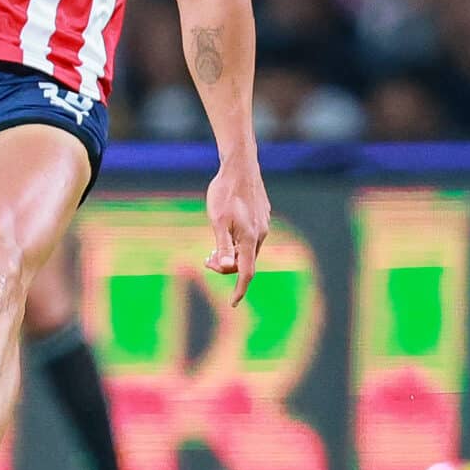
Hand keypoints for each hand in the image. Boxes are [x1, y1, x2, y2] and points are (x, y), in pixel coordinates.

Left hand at [204, 160, 269, 307]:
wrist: (239, 166)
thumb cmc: (225, 193)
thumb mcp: (217, 221)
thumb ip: (223, 246)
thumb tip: (226, 268)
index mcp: (251, 238)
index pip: (247, 272)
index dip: (240, 289)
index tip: (233, 303)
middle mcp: (261, 234)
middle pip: (245, 262)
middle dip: (226, 267)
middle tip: (206, 260)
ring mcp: (263, 224)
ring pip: (247, 250)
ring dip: (231, 254)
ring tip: (211, 250)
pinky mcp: (261, 216)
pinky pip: (250, 238)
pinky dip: (237, 243)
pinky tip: (224, 233)